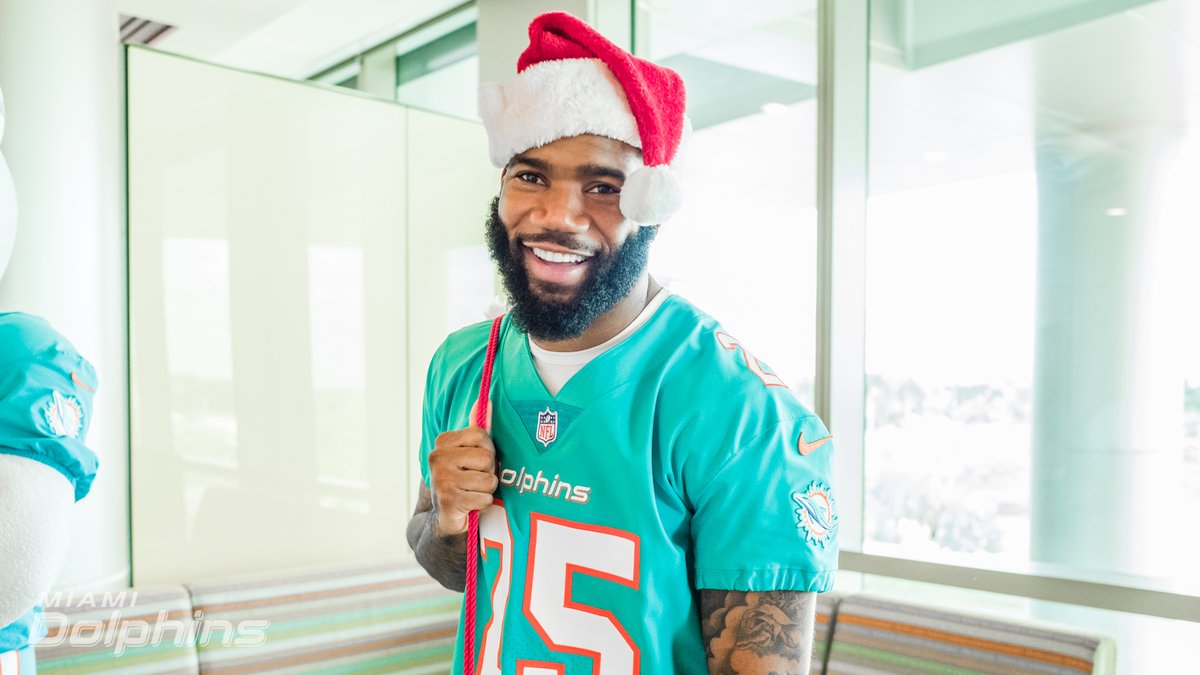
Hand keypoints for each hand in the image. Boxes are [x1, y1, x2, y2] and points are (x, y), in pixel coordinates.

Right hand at [427, 401, 497, 535]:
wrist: (446, 516)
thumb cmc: (463, 479)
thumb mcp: (470, 452)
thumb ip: (478, 428)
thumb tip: (487, 399)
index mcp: (442, 442)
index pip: (481, 435)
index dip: (488, 450)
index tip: (477, 461)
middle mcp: (437, 458)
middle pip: (487, 458)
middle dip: (489, 472)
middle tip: (475, 479)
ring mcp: (441, 479)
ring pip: (488, 480)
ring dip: (486, 490)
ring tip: (473, 491)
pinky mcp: (449, 500)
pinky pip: (484, 499)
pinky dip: (482, 504)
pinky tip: (470, 504)